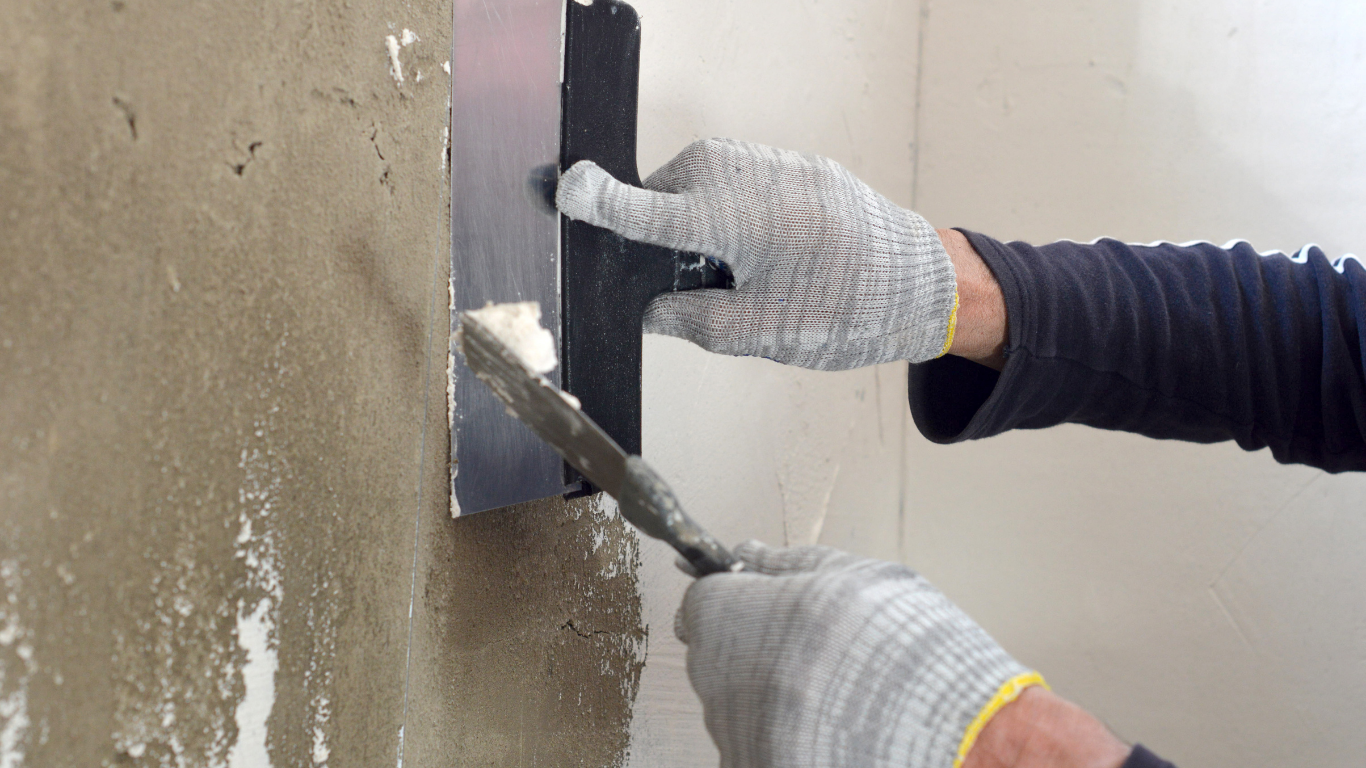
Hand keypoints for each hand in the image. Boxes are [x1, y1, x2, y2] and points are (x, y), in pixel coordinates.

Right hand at [555, 139, 958, 370]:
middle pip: (663, 198)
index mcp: (727, 220)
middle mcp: (740, 177)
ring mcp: (765, 161)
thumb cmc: (847, 308)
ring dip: (699, 225)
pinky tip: (765, 250)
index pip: (641, 211)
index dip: (598, 205)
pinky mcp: (786, 161)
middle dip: (663, 238)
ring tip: (746, 270)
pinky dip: (729, 212)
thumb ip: (688, 320)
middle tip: (702, 286)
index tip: (563, 190)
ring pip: (696, 186)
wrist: (923, 281)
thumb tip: (648, 310)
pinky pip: (731, 179)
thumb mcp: (756, 333)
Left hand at [674, 541, 1042, 767]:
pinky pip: (756, 746)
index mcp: (743, 621)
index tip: (758, 600)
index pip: (702, 603)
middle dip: (752, 646)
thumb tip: (746, 554)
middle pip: (715, 657)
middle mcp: (727, 685)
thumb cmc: (915, 654)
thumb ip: (789, 564)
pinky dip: (784, 737)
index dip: (733, 597)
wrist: (962, 744)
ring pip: (736, 707)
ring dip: (769, 695)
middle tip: (814, 648)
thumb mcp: (858, 580)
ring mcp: (741, 739)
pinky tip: (833, 728)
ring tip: (835, 692)